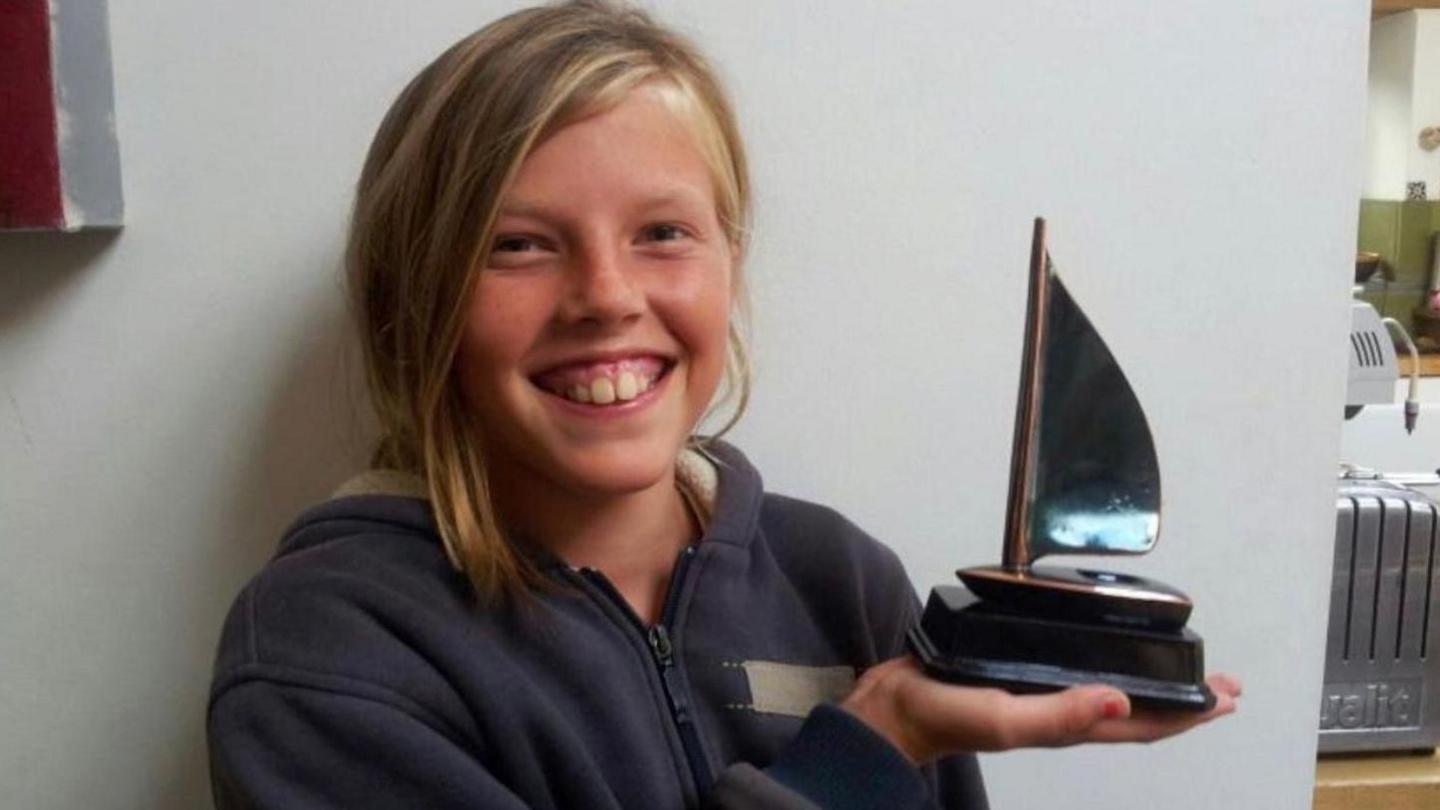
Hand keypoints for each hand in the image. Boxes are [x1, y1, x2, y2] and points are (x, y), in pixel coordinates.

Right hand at [841, 656, 1240, 764]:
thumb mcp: (1007, 718)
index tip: (1227, 696)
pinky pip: (1073, 667)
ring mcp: (1040, 691)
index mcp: (1067, 724)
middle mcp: (1061, 709)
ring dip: (1146, 678)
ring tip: (1175, 663)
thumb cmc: (947, 716)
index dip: (1188, 714)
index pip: (1142, 725)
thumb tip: (1125, 703)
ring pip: (1108, 688)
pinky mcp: (1017, 671)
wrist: (892, 708)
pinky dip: (1100, 659)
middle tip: (1222, 680)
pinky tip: (1099, 645)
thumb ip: (1061, 714)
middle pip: (1135, 708)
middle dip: (1181, 698)